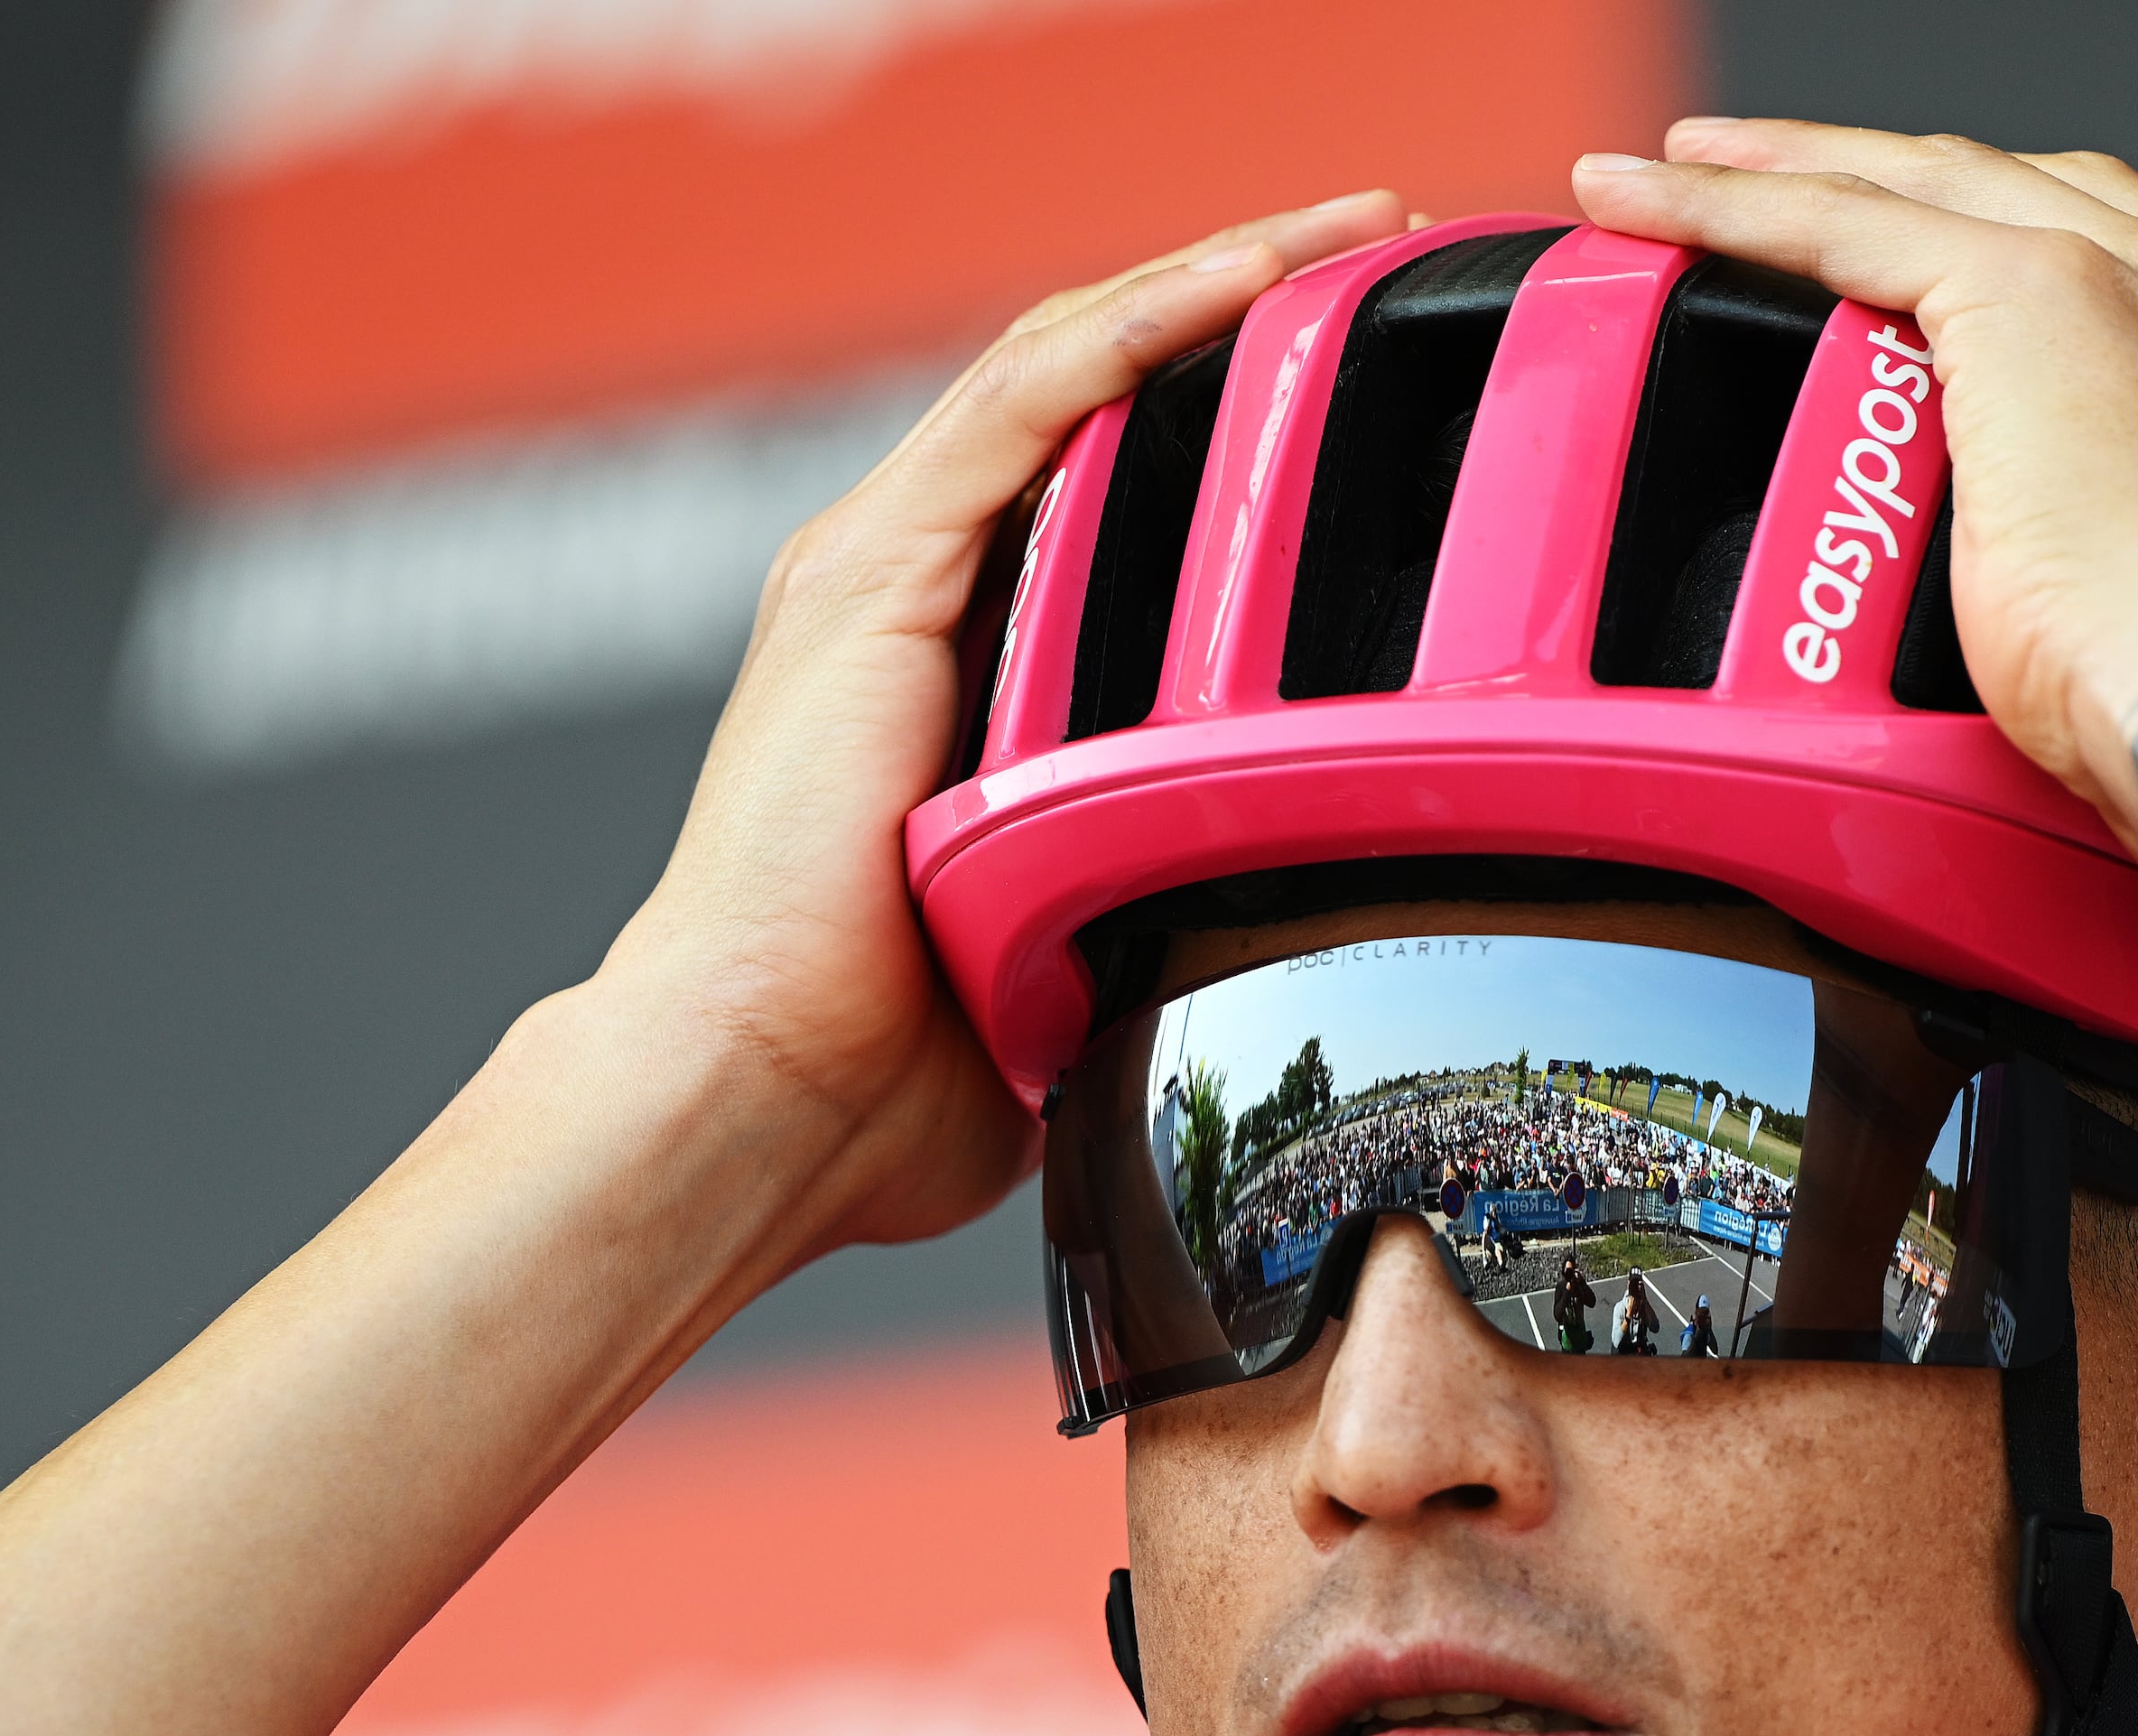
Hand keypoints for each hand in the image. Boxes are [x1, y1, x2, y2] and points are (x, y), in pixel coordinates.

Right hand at [582, 190, 1414, 1271]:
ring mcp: (878, 571)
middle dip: (1244, 310)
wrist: (746, 1101)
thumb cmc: (874, 1089)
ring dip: (1219, 280)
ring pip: (1069, 360)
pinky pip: (1029, 400)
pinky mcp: (871, 577)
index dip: (1231, 416)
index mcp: (948, 674)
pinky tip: (1252, 276)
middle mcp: (905, 593)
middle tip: (1391, 258)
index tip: (1378, 390)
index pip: (1105, 490)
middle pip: (1094, 392)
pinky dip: (1143, 326)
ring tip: (1359, 231)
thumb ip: (1152, 926)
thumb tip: (1276, 977)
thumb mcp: (1067, 970)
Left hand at [1575, 125, 2137, 868]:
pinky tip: (1659, 202)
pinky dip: (1743, 207)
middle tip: (1815, 190)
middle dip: (1923, 185)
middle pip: (2047, 200)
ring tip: (1694, 172)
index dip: (2059, 271)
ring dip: (1807, 169)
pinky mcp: (2034, 297)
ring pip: (1938, 186)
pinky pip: (1851, 222)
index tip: (1986, 311)